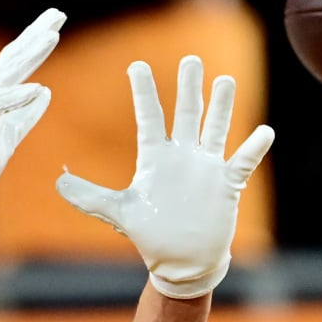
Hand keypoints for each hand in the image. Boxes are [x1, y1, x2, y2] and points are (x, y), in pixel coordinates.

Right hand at [0, 8, 65, 232]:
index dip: (35, 40)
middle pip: (12, 58)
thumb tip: (46, 91)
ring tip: (52, 37)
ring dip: (30, 55)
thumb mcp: (12, 133)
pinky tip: (38, 88)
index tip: (56, 21)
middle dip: (35, 35)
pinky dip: (17, 98)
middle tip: (58, 13)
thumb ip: (27, 113)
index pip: (16, 61)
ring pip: (6, 75)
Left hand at [56, 57, 273, 297]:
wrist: (182, 261)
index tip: (136, 65)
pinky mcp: (226, 184)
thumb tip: (58, 180)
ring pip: (215, 128)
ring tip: (224, 79)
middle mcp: (182, 156)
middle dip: (188, 87)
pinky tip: (263, 132)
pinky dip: (252, 148)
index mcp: (155, 158)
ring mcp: (206, 167)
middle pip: (187, 113)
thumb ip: (89, 196)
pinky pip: (242, 162)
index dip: (143, 92)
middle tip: (190, 60)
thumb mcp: (118, 213)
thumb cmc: (151, 235)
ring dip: (220, 106)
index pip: (149, 118)